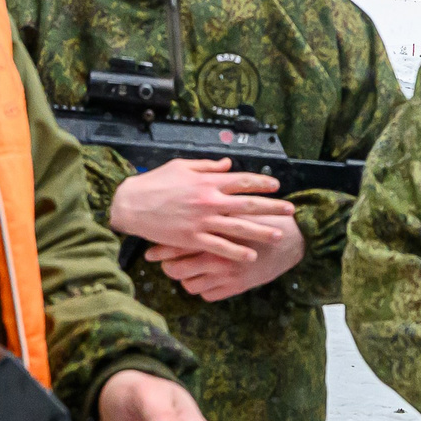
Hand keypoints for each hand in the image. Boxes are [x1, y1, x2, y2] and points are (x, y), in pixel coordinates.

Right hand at [111, 158, 296, 265]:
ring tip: (279, 235)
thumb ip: (208, 166)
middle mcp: (209, 201)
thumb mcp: (181, 166)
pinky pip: (219, 247)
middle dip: (272, 207)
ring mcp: (202, 221)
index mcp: (207, 182)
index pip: (242, 180)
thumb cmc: (154, 183)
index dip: (261, 183)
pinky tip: (250, 256)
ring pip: (238, 227)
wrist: (131, 204)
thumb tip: (228, 164)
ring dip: (261, 231)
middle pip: (248, 204)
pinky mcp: (192, 238)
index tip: (276, 186)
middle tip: (290, 210)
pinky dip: (236, 252)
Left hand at [149, 215, 305, 301]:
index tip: (152, 252)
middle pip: (177, 269)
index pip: (178, 243)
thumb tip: (191, 208)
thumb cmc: (263, 220)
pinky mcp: (236, 287)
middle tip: (168, 264)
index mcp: (214, 233)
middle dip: (169, 268)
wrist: (292, 240)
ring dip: (186, 279)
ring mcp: (226, 274)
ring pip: (190, 285)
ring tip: (187, 272)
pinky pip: (208, 295)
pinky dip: (203, 289)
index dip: (161, 249)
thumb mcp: (237, 208)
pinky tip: (206, 280)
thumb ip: (213, 207)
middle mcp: (217, 255)